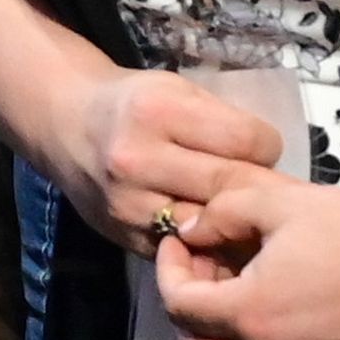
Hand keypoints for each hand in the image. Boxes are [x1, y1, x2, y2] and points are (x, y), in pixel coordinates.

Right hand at [48, 68, 288, 255]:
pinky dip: (208, 244)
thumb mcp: (175, 89)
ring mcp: (129, 206)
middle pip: (230, 186)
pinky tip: (217, 231)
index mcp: (157, 112)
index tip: (262, 146)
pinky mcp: (127, 238)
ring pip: (211, 226)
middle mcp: (137, 161)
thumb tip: (271, 162)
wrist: (66, 128)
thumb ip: (219, 121)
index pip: (245, 139)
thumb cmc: (132, 103)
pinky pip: (186, 249)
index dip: (266, 145)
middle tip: (272, 188)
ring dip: (237, 223)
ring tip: (249, 212)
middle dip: (260, 189)